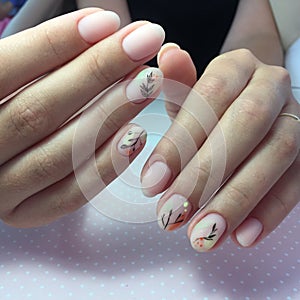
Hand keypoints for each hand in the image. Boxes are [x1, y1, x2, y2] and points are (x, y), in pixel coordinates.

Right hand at [0, 8, 164, 226]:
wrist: (2, 155)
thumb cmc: (12, 106)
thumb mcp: (16, 79)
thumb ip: (45, 59)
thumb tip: (101, 27)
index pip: (5, 69)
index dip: (57, 43)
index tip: (108, 23)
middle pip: (39, 111)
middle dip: (96, 74)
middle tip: (142, 45)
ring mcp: (1, 190)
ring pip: (57, 154)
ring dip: (109, 116)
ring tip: (148, 83)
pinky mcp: (27, 213)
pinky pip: (69, 195)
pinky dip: (103, 166)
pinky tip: (136, 135)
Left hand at [141, 43, 299, 251]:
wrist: (253, 100)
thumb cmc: (212, 103)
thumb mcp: (190, 94)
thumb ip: (178, 83)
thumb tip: (166, 56)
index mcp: (236, 66)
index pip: (207, 97)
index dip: (180, 142)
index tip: (152, 184)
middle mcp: (271, 86)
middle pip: (244, 125)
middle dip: (206, 175)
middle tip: (172, 215)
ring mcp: (297, 118)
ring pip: (276, 156)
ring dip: (236, 200)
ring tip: (202, 235)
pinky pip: (297, 183)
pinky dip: (269, 212)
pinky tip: (240, 238)